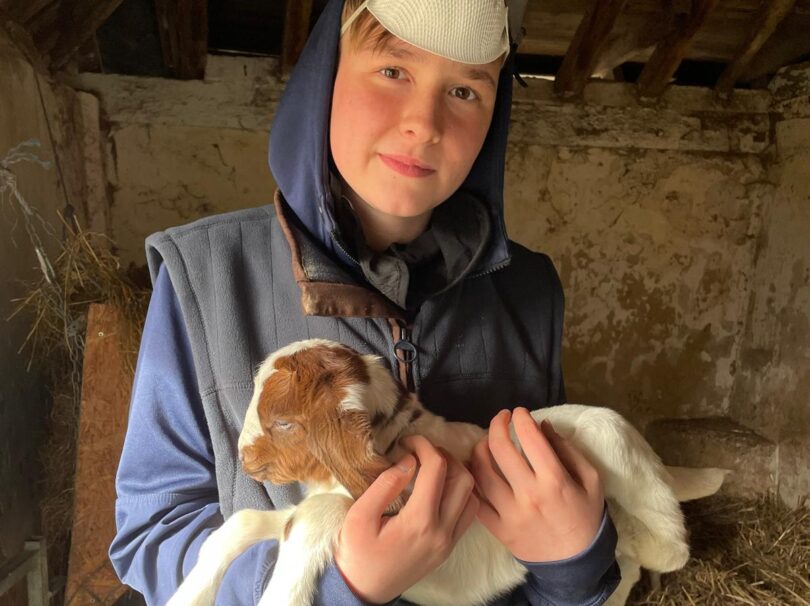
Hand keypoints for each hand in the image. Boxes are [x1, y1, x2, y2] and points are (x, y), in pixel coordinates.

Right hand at [334, 434, 478, 603]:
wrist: (363, 591)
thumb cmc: (356, 553)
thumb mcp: (359, 516)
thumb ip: (385, 484)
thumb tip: (409, 460)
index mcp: (419, 522)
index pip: (437, 468)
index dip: (424, 445)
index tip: (408, 441)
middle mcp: (442, 532)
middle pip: (463, 478)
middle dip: (445, 456)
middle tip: (422, 452)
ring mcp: (449, 542)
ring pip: (471, 495)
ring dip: (457, 474)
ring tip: (432, 468)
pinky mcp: (449, 548)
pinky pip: (468, 513)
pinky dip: (461, 493)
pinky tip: (439, 488)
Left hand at [470, 407, 603, 562]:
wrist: (576, 564)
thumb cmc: (586, 517)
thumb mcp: (591, 481)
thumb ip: (567, 450)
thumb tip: (542, 425)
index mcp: (554, 481)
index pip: (529, 438)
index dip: (521, 418)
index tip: (520, 413)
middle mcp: (528, 495)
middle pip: (499, 449)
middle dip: (497, 424)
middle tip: (502, 418)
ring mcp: (509, 513)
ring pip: (481, 471)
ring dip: (480, 448)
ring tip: (487, 441)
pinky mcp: (497, 529)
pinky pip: (475, 499)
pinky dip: (472, 478)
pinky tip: (478, 468)